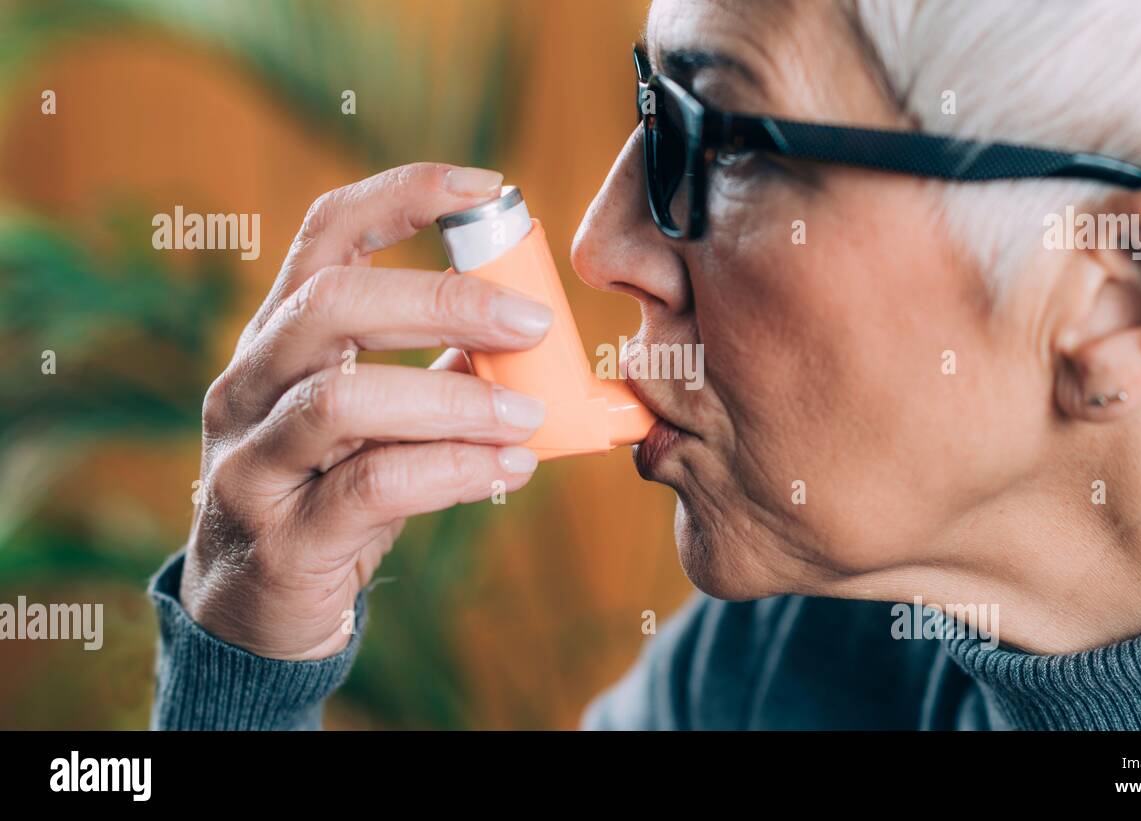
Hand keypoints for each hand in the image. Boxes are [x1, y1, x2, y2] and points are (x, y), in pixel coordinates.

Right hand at [179, 163, 551, 658]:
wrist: (256, 612)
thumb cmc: (332, 495)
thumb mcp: (381, 421)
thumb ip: (443, 373)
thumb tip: (539, 339)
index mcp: (281, 337)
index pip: (326, 234)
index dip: (401, 194)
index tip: (486, 187)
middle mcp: (252, 384)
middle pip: (332, 302)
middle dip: (443, 300)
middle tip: (534, 324)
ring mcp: (253, 460)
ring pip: (344, 400)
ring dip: (455, 399)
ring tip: (527, 414)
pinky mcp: (280, 536)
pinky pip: (370, 487)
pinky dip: (452, 471)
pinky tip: (508, 468)